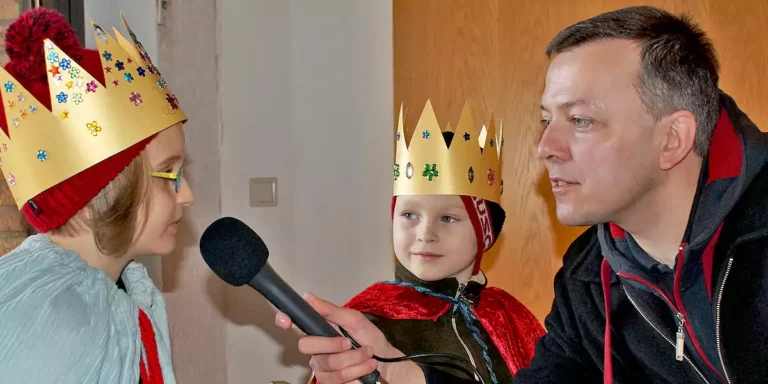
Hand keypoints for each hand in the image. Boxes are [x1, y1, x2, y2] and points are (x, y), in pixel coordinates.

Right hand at [274, 293, 423, 383]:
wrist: (387, 365)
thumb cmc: (372, 340)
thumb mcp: (355, 321)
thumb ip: (332, 311)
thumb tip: (308, 297)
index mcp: (320, 332)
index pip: (296, 325)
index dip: (285, 320)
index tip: (284, 319)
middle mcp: (316, 351)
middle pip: (306, 346)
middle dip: (333, 344)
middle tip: (351, 343)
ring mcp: (321, 369)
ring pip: (328, 364)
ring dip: (354, 359)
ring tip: (368, 356)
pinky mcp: (329, 383)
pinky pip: (338, 378)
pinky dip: (357, 371)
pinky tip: (366, 368)